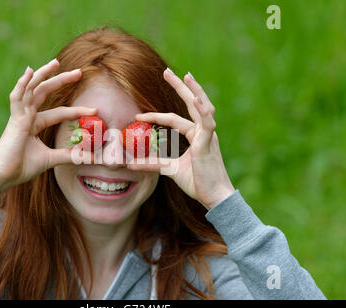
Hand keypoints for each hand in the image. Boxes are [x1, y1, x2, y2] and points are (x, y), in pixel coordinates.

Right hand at [0, 59, 96, 191]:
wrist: (2, 176)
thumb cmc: (21, 167)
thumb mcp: (51, 159)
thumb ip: (70, 156)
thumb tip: (92, 158)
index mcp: (34, 124)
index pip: (59, 112)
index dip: (77, 111)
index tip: (94, 110)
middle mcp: (27, 116)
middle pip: (45, 93)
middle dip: (61, 81)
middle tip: (79, 72)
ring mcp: (19, 116)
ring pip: (32, 90)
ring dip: (44, 75)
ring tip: (57, 63)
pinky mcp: (14, 120)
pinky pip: (17, 98)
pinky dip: (22, 84)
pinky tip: (29, 71)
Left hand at [127, 69, 234, 209]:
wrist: (214, 198)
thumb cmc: (197, 183)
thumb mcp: (170, 170)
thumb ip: (153, 163)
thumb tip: (131, 163)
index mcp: (196, 136)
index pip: (174, 119)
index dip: (156, 115)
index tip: (138, 115)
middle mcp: (203, 132)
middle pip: (191, 104)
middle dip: (180, 87)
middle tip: (167, 71)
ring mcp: (208, 135)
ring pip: (201, 108)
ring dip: (193, 91)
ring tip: (185, 76)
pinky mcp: (209, 143)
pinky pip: (206, 123)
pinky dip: (202, 110)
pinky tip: (194, 99)